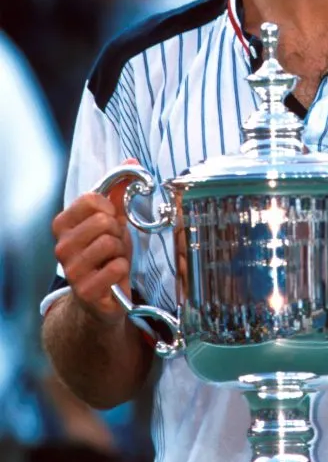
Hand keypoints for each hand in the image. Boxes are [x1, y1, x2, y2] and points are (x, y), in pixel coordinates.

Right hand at [53, 160, 137, 325]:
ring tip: (112, 260)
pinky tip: (114, 276)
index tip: (109, 221)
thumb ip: (118, 193)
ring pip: (111, 243)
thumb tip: (131, 162)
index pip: (92, 198)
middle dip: (117, 233)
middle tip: (113, 246)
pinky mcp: (84, 289)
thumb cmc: (106, 256)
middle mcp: (61, 246)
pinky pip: (117, 266)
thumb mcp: (112, 221)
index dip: (110, 208)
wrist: (102, 298)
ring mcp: (71, 269)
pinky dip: (123, 269)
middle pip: (104, 221)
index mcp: (63, 224)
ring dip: (120, 252)